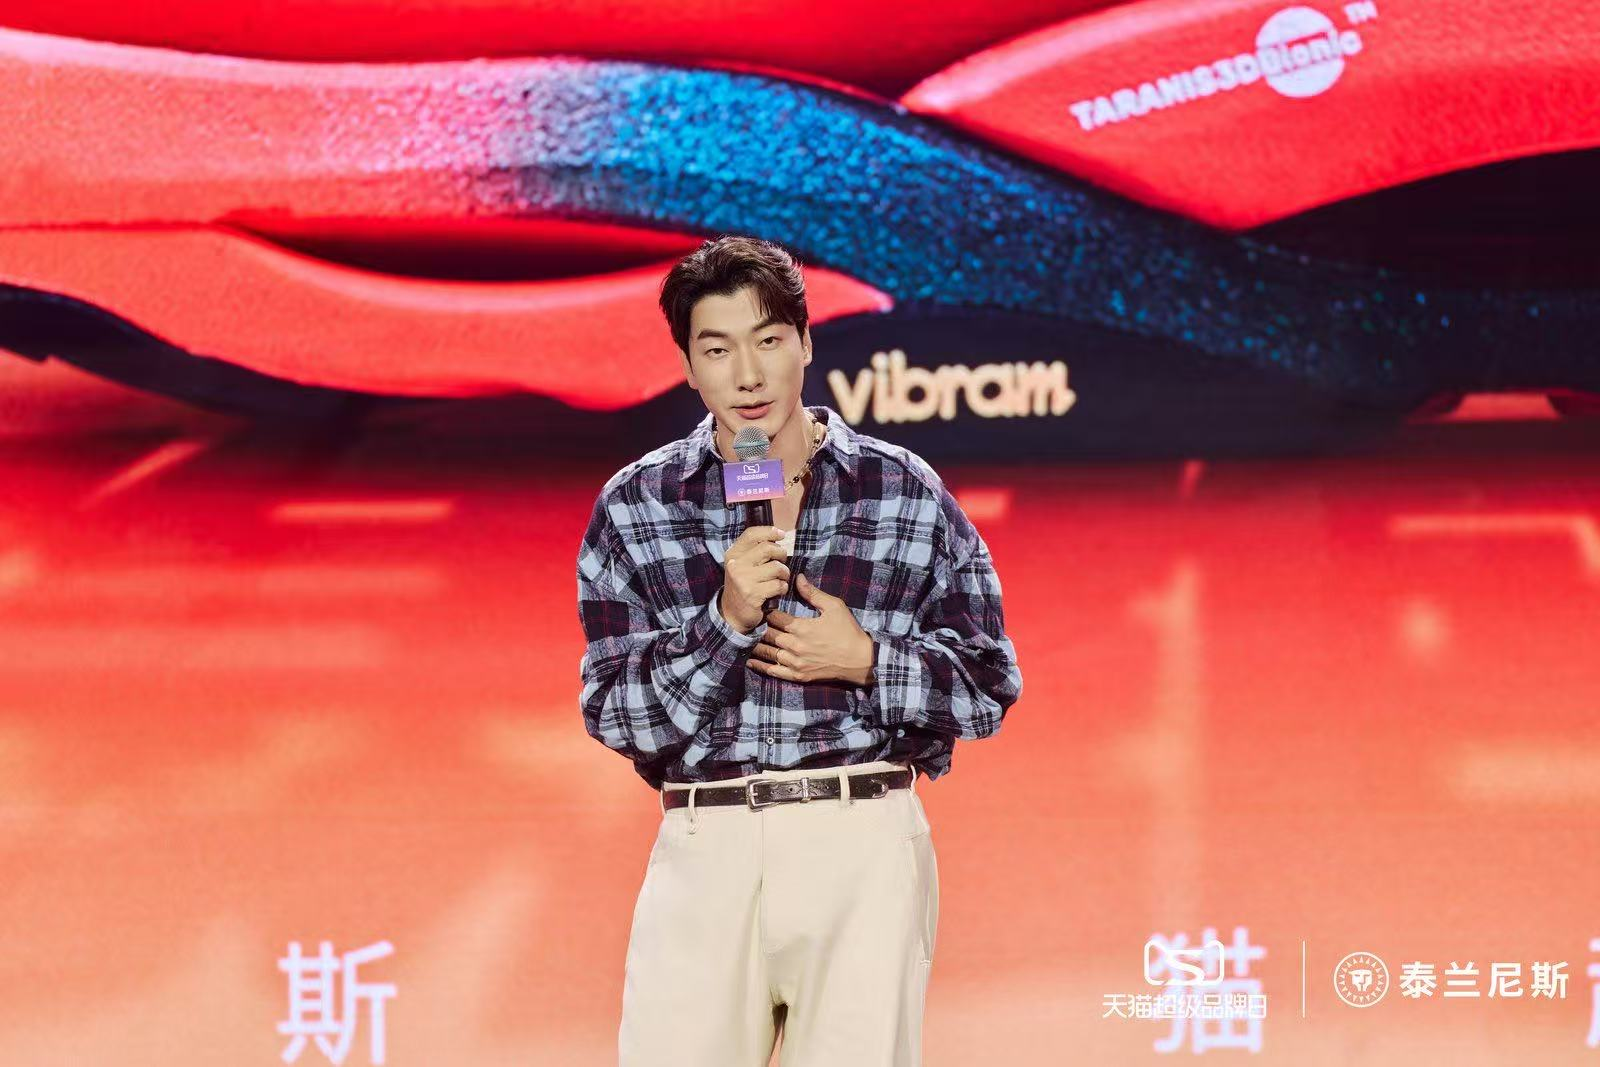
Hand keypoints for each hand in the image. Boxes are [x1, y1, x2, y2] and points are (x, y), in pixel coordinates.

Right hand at [720, 526, 788, 633]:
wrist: (732, 614)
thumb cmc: (743, 585)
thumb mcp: (742, 565)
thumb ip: (754, 551)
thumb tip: (778, 534)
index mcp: (733, 554)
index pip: (751, 534)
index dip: (769, 531)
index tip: (781, 535)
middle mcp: (736, 564)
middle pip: (768, 548)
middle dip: (781, 554)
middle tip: (781, 564)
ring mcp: (743, 579)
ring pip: (777, 567)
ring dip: (784, 574)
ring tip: (780, 579)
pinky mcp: (753, 594)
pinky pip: (778, 585)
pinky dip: (783, 588)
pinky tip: (777, 591)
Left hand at [748, 573, 874, 685]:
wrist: (860, 660)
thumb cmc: (848, 631)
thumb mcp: (834, 607)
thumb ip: (813, 593)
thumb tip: (798, 578)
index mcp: (801, 627)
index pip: (774, 617)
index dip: (765, 611)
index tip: (760, 606)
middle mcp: (794, 646)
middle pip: (767, 634)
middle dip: (759, 627)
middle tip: (750, 620)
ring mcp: (795, 663)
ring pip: (767, 653)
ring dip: (755, 645)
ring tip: (745, 638)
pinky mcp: (799, 675)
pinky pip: (775, 671)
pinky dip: (761, 666)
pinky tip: (750, 661)